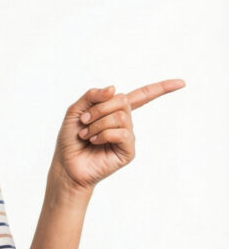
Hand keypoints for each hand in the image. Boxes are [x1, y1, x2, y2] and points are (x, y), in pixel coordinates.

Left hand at [50, 78, 185, 194]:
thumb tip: (114, 88)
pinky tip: (95, 141)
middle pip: (123, 100)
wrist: (67, 165)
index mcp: (114, 110)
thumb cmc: (70, 139)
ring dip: (98, 123)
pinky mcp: (128, 151)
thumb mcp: (76, 111)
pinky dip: (105, 134)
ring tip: (86, 135)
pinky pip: (122, 133)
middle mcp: (124, 122)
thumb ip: (92, 96)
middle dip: (99, 108)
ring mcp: (128, 137)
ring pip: (121, 116)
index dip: (161, 88)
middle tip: (84, 121)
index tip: (182, 83)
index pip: (142, 96)